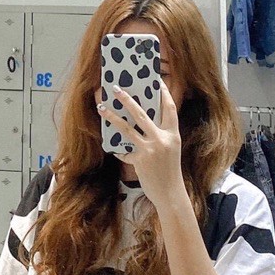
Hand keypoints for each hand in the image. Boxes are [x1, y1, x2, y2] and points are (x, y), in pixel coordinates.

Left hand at [97, 79, 187, 212]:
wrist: (170, 192)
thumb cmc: (170, 171)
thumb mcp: (170, 150)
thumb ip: (161, 136)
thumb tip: (145, 124)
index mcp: (172, 134)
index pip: (169, 108)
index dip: (164, 94)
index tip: (156, 81)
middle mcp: (161, 139)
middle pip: (142, 114)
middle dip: (128, 100)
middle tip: (116, 89)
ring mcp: (149, 149)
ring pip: (127, 129)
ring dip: (112, 117)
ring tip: (101, 108)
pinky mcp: (139, 160)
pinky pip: (124, 151)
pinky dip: (119, 150)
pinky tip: (113, 148)